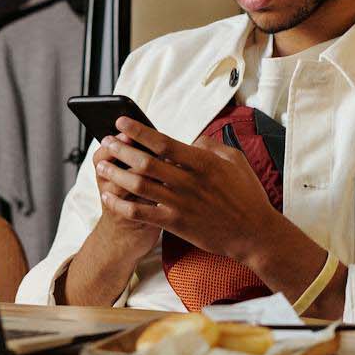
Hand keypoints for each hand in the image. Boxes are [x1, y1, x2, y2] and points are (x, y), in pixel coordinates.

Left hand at [95, 117, 276, 260]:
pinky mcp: (175, 223)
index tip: (121, 122)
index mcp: (203, 162)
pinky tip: (108, 196)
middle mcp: (189, 182)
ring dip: (117, 174)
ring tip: (101, 166)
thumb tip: (191, 139)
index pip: (163, 142)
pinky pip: (141, 213)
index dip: (138, 130)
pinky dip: (122, 204)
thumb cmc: (246, 194)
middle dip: (121, 150)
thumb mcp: (235, 160)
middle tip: (106, 142)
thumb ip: (211, 146)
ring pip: (139, 186)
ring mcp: (181, 204)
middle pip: (145, 162)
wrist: (253, 233)